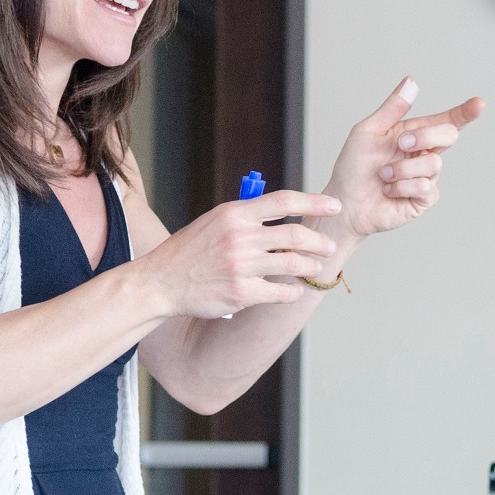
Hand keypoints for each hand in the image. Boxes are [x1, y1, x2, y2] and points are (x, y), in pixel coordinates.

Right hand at [142, 189, 342, 318]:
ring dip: (310, 267)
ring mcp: (241, 266)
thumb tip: (285, 214)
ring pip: (292, 264)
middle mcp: (239, 237)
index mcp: (234, 214)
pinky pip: (280, 292)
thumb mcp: (214, 222)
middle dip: (319, 242)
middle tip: (329, 247)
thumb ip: (247, 218)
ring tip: (315, 269)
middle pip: (295, 235)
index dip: (314, 202)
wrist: (160, 282)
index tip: (334, 205)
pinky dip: (292, 292)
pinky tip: (293, 291)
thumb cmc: (190, 252)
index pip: (283, 202)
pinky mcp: (242, 293)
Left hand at [321, 78, 484, 238]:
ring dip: (401, 169)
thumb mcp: (368, 131)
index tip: (479, 103)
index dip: (465, 112)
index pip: (446, 121)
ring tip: (383, 175)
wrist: (344, 202)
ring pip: (433, 164)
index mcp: (414, 134)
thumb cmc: (353, 167)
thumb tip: (412, 82)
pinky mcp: (424, 199)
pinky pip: (424, 187)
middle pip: (448, 136)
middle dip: (425, 137)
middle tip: (401, 144)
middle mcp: (424, 154)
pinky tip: (389, 191)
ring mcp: (427, 177)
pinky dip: (401, 187)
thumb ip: (392, 108)